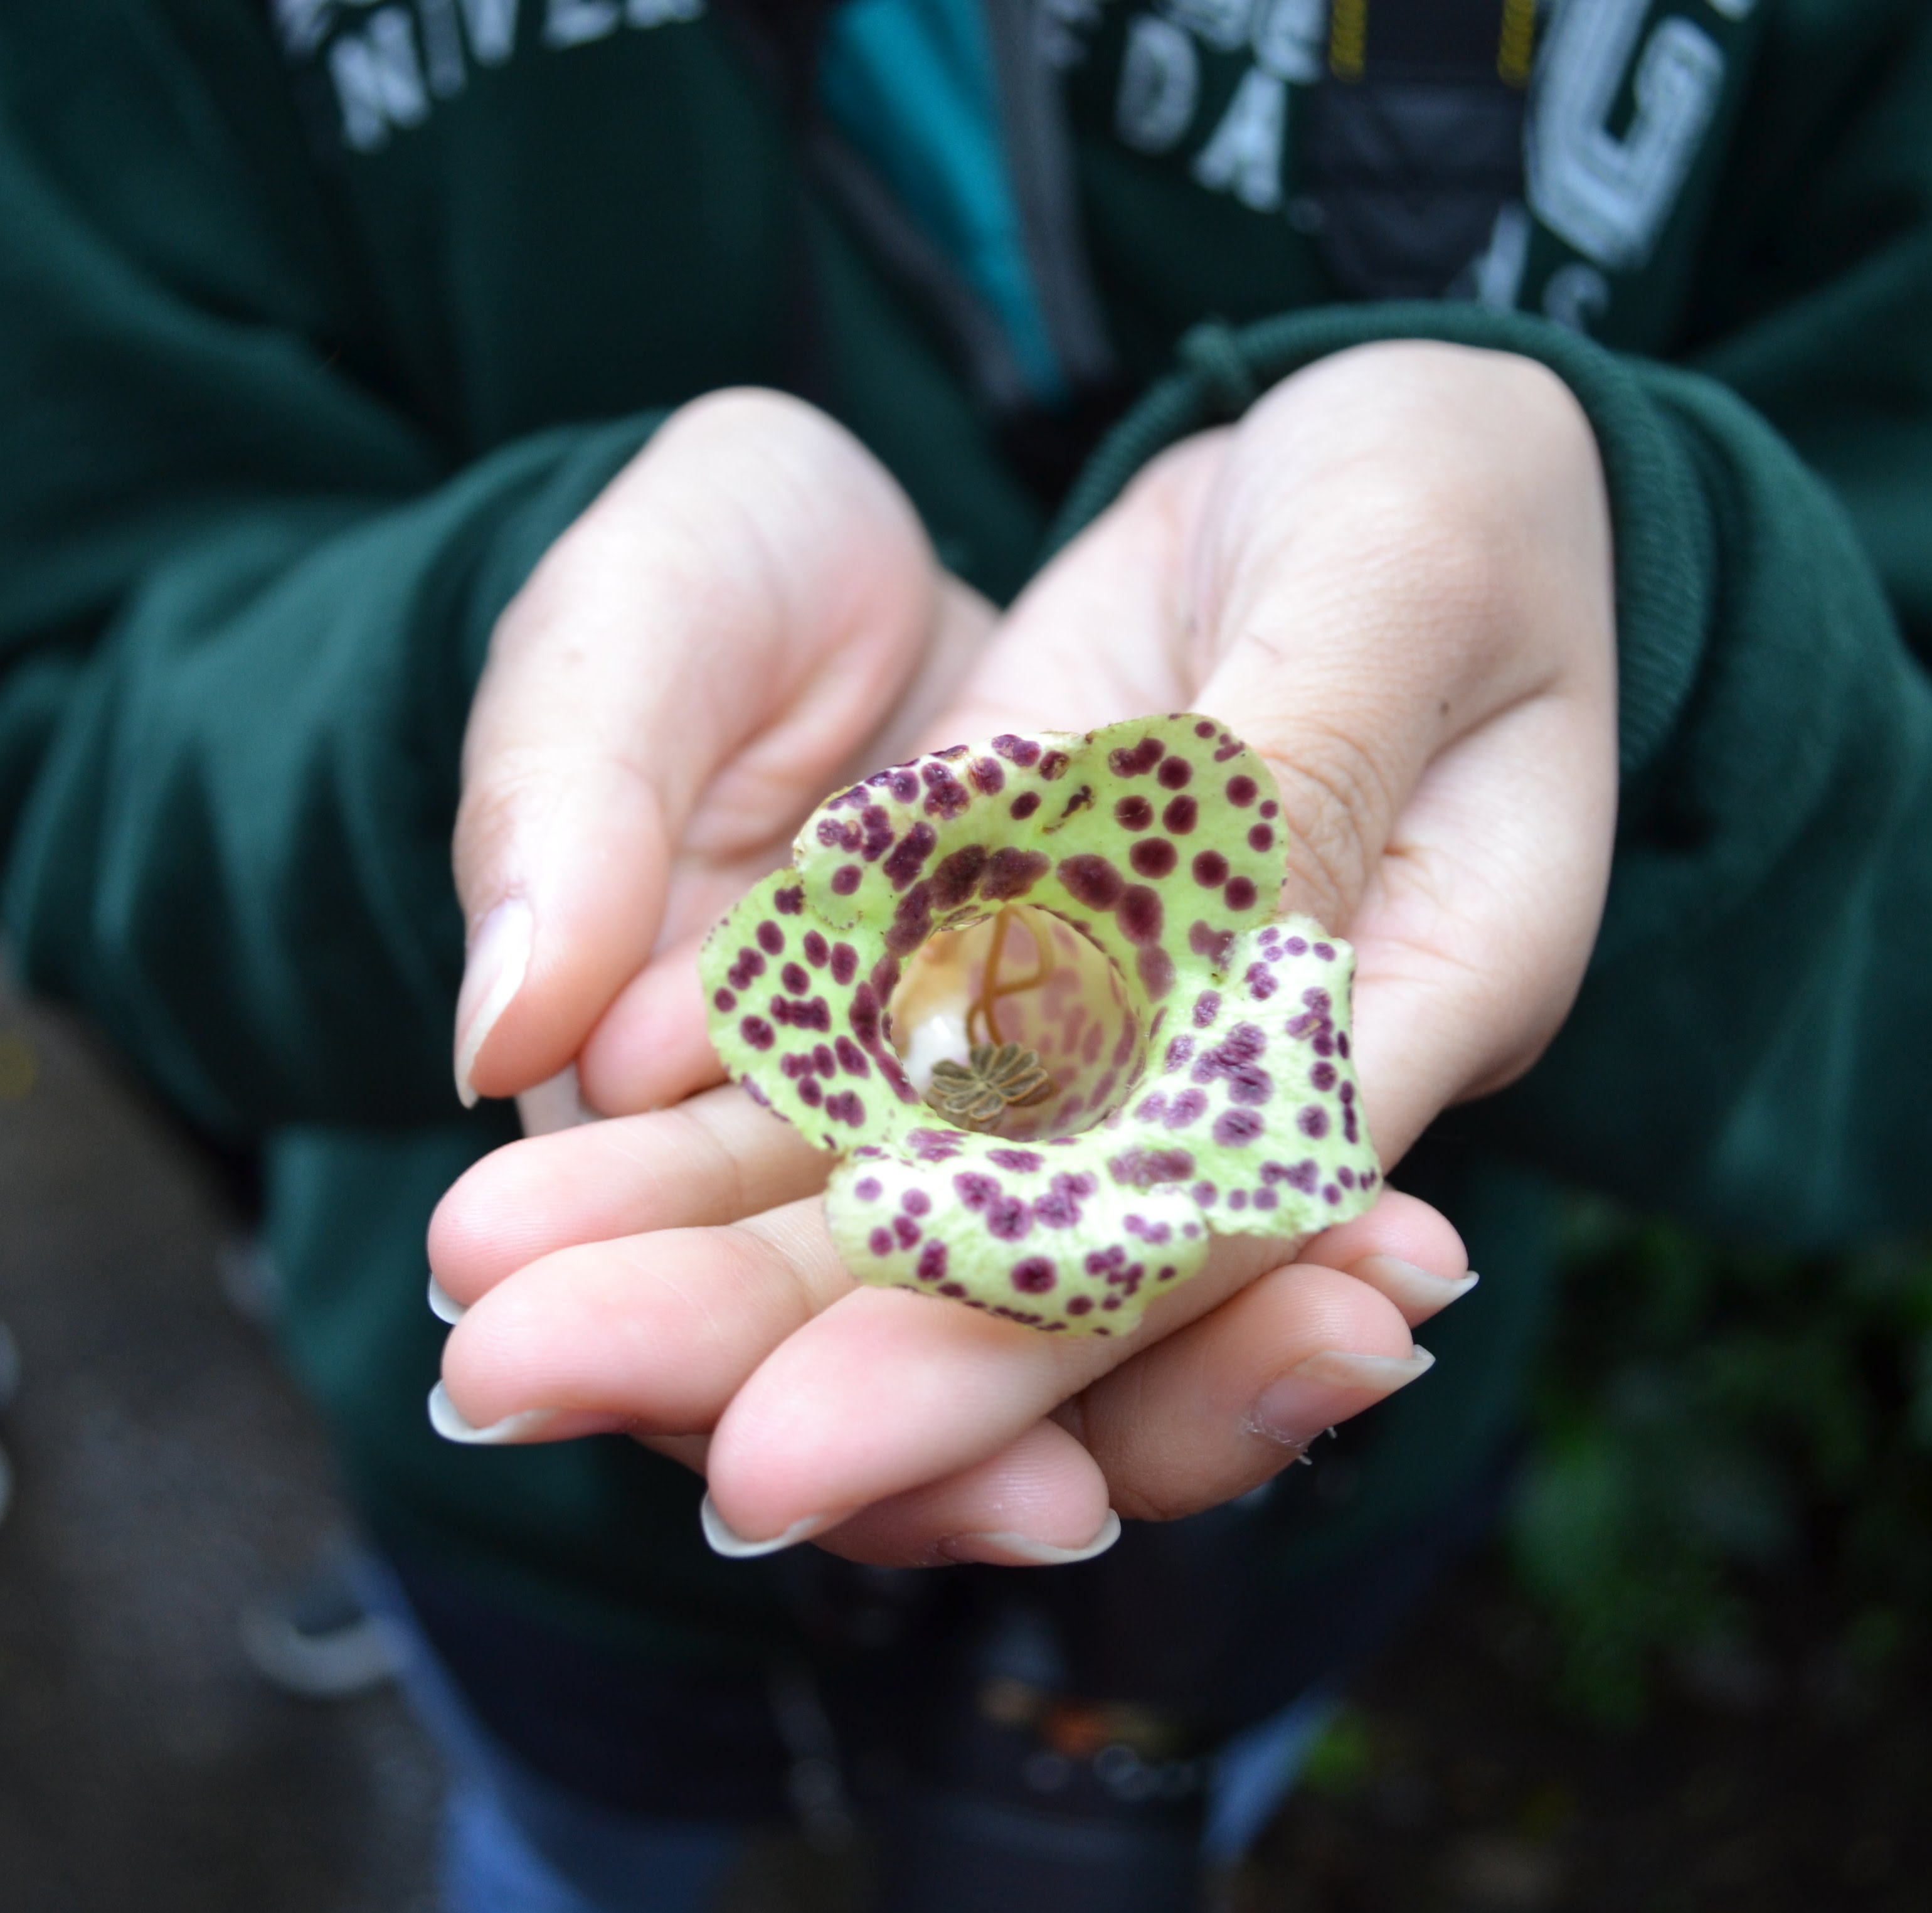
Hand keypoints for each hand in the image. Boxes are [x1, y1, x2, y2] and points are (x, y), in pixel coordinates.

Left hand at [436, 344, 1616, 1563]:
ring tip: (491, 1317)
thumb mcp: (1393, 570)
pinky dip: (701, 1141)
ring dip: (703, 1274)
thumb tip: (1035, 977)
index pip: (1192, 1232)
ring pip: (904, 1212)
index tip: (774, 1451)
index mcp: (1415, 1008)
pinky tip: (544, 1185)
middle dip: (782, 1357)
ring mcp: (1104, 1043)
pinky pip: (844, 1096)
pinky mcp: (994, 980)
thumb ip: (1260, 781)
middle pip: (1017, 1280)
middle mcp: (1243, 1081)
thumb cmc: (1440, 475)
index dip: (996, 1350)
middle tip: (525, 1383)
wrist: (1372, 441)